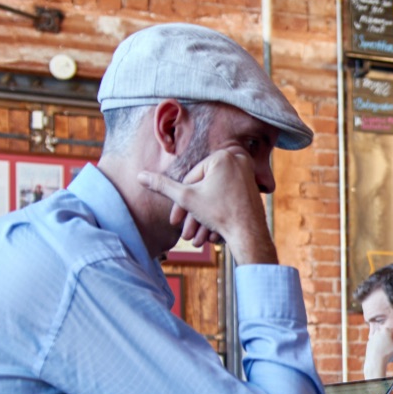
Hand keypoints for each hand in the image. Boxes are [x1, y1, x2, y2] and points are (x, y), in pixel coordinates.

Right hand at [138, 148, 276, 265]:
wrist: (249, 234)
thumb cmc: (219, 214)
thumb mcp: (186, 198)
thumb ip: (162, 185)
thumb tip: (139, 176)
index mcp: (222, 155)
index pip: (192, 179)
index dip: (182, 202)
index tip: (175, 221)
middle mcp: (238, 159)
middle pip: (205, 187)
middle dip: (193, 213)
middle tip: (186, 232)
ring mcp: (248, 172)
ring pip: (216, 195)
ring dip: (204, 217)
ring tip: (198, 238)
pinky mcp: (253, 186)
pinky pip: (228, 198)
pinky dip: (220, 213)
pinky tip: (213, 231)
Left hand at [363, 328, 392, 378]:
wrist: (375, 362)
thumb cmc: (388, 353)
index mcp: (386, 330)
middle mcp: (379, 331)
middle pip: (392, 337)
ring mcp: (373, 337)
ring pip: (386, 341)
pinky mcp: (370, 344)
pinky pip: (380, 344)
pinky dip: (385, 348)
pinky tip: (389, 356)